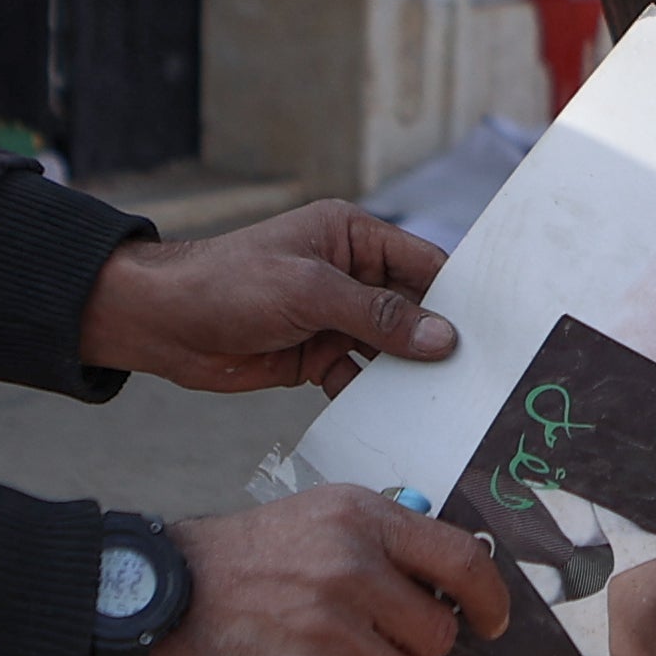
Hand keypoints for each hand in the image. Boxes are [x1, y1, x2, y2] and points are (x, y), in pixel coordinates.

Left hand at [77, 202, 458, 393]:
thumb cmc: (228, 283)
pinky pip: (358, 377)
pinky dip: (374, 396)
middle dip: (438, 340)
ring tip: (447, 404)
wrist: (161, 323)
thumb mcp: (309, 291)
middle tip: (480, 375)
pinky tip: (396, 418)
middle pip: (412, 309)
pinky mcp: (315, 356)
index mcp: (352, 236)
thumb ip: (378, 314)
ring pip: (388, 348)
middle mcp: (349, 274)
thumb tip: (441, 337)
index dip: (457, 295)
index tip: (494, 328)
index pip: (422, 263)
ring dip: (409, 373)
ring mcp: (333, 317)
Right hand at [146, 486, 512, 655]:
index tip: (490, 621)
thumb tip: (457, 584)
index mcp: (361, 519)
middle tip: (358, 639)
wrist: (161, 599)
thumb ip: (387, 542)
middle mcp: (350, 569)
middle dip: (407, 649)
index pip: (462, 560)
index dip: (489, 599)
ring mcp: (327, 630)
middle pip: (435, 638)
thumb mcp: (318, 516)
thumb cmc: (245, 562)